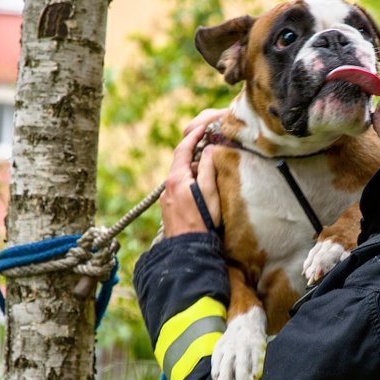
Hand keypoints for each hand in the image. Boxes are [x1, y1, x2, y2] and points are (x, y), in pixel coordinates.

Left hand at [161, 109, 223, 236]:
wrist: (188, 251)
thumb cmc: (203, 222)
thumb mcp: (210, 191)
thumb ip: (210, 168)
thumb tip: (210, 149)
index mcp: (177, 178)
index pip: (183, 149)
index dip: (193, 136)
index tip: (203, 128)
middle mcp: (167, 187)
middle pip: (182, 164)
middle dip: (197, 156)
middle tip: (212, 151)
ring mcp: (167, 199)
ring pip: (182, 178)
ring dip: (195, 173)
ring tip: (211, 175)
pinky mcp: (169, 210)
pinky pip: (180, 190)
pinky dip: (191, 184)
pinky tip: (202, 193)